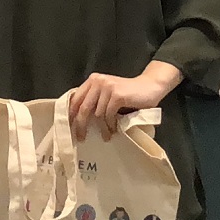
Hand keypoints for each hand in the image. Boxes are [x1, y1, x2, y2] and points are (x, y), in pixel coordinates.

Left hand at [67, 62, 182, 138]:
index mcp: (92, 80)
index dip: (70, 115)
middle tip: (80, 138)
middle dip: (80, 125)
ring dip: (102, 128)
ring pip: (97, 114)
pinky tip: (115, 130)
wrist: (150, 86)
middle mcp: (98, 81)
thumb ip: (95, 100)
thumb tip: (77, 119)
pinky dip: (111, 125)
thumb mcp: (107, 94)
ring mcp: (107, 87)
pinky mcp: (117, 95)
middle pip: (83, 107)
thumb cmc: (128, 94)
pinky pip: (109, 115)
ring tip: (106, 136)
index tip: (69, 129)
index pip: (75, 99)